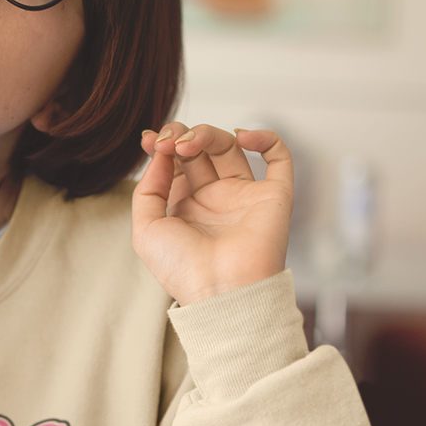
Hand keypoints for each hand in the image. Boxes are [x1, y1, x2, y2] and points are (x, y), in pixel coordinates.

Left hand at [132, 124, 292, 305]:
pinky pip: (279, 158)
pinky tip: (241, 136)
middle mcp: (214, 199)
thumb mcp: (146, 230)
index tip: (149, 139)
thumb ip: (147, 189)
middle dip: (181, 136)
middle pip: (200, 150)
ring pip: (230, 147)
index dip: (163, 146)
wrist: (221, 291)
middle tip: (170, 141)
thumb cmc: (183, 270)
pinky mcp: (273, 196)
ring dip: (207, 134)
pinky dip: (265, 138)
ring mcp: (243, 196)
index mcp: (185, 208)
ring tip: (188, 144)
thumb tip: (160, 154)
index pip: (176, 164)